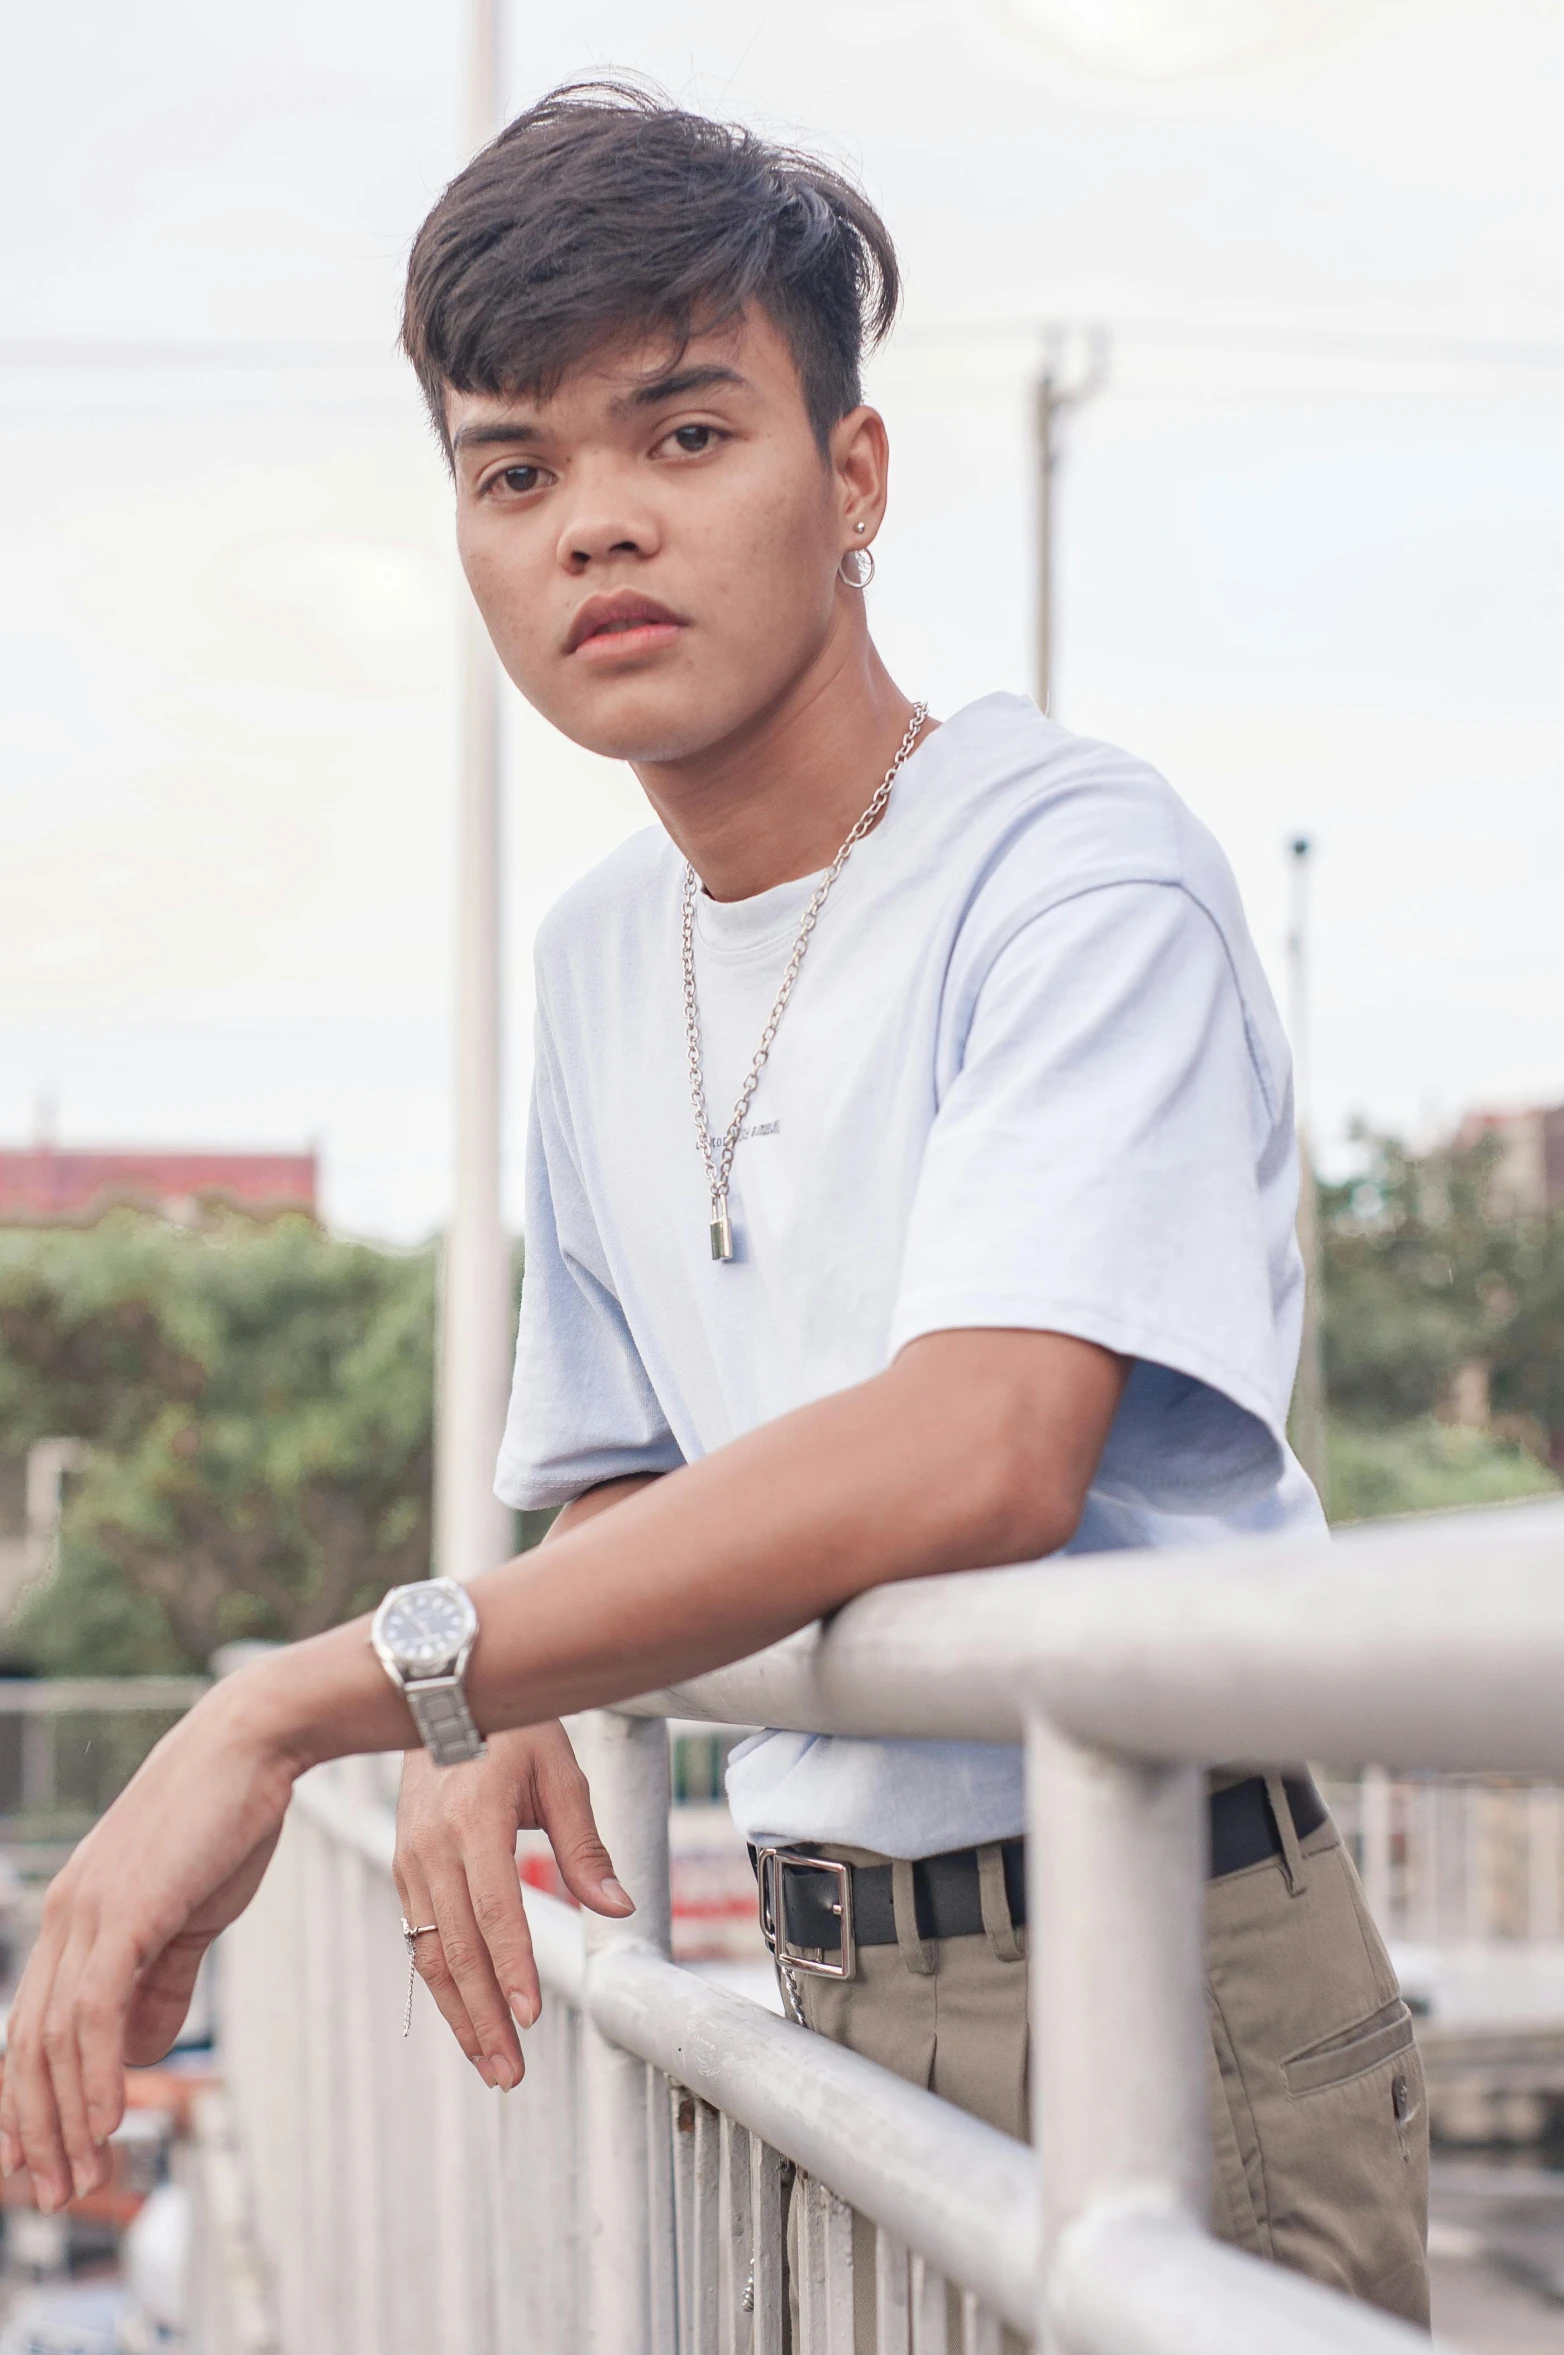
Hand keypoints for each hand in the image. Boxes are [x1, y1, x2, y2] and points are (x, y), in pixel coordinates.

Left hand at [0, 1675, 298, 2211]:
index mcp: (74, 1917)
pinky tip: (109, 2119)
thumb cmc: (229, 1820)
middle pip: (26, 2045)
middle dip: (36, 2129)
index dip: (28, 2100)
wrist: (254, 1742)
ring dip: (64, 2119)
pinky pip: (93, 2011)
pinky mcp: (123, 1911)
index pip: (30, 2027)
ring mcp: (87, 1912)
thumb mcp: (192, 1915)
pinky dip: (94, 2074)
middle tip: (56, 2193)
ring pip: (53, 2040)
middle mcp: (63, 1917)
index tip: (39, 2162)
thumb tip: (140, 2052)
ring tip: (83, 2177)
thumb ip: (162, 1982)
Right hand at [394, 1719, 631, 2088]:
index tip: (532, 2017)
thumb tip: (616, 1908)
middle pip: (457, 1949)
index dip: (512, 1968)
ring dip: (460, 2014)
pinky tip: (465, 2016)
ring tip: (491, 2064)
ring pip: (431, 1954)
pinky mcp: (403, 1867)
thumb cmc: (511, 1725)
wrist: (442, 1692)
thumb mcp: (559, 1771)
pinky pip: (420, 1937)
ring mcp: (410, 1859)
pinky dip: (442, 1983)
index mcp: (474, 1819)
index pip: (494, 1910)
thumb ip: (584, 1845)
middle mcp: (432, 1846)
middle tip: (510, 2073)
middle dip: (484, 2018)